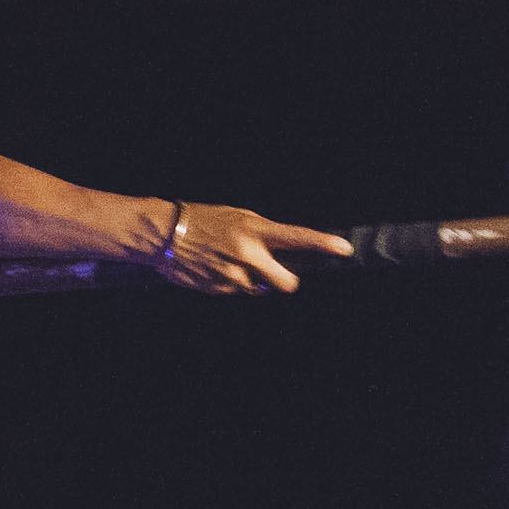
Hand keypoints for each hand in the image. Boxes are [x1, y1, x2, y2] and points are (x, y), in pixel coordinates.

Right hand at [152, 204, 354, 296]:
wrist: (163, 233)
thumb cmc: (203, 219)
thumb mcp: (238, 215)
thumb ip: (263, 233)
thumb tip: (284, 251)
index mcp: (255, 231)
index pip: (298, 238)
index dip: (323, 244)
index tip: (345, 249)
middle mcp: (248, 255)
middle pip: (287, 283)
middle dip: (285, 280)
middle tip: (274, 271)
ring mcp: (234, 276)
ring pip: (260, 290)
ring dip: (254, 281)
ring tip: (231, 262)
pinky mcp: (219, 290)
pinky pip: (238, 292)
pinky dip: (234, 284)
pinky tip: (217, 268)